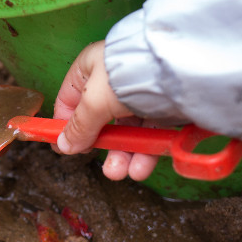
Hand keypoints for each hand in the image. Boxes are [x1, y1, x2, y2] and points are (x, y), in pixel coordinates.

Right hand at [54, 42, 158, 180]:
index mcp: (91, 68)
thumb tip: (64, 145)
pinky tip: (141, 167)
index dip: (66, 124)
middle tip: (103, 165)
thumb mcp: (94, 101)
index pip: (70, 99)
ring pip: (126, 132)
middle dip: (102, 147)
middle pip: (100, 121)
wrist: (177, 72)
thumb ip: (79, 125)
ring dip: (123, 156)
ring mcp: (139, 96)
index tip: (66, 147)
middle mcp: (114, 82)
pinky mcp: (162, 108)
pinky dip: (144, 152)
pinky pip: (149, 134)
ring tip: (123, 172)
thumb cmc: (129, 73)